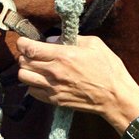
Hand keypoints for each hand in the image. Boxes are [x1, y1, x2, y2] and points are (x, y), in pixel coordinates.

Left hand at [16, 36, 138, 128]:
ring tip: (35, 67)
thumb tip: (52, 40)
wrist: (115, 97)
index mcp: (63, 56)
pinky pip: (32, 92)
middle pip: (23, 62)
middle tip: (32, 53)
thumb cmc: (108, 69)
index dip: (23, 43)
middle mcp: (54, 72)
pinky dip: (33, 85)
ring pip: (24, 78)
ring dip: (26, 70)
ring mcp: (53, 88)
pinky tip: (43, 80)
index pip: (30, 49)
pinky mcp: (55, 100)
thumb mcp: (94, 44)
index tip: (24, 41)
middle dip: (24, 55)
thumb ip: (71, 38)